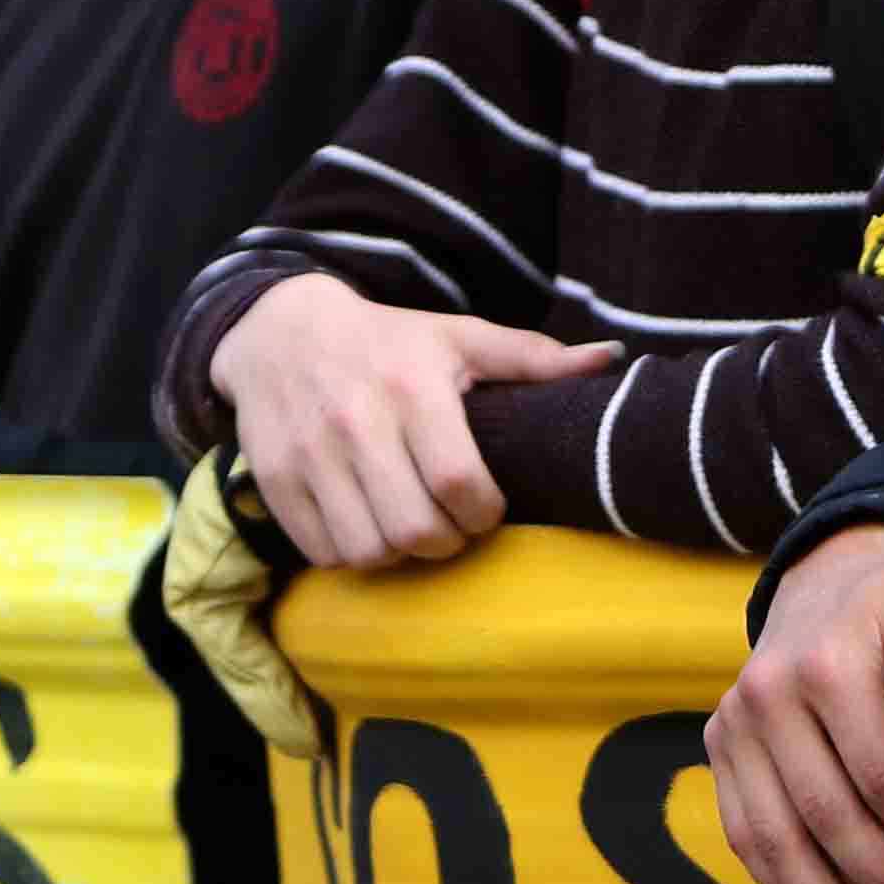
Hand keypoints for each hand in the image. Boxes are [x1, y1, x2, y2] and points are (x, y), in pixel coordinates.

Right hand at [208, 274, 621, 569]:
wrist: (279, 330)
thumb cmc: (386, 340)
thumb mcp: (457, 336)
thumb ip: (533, 357)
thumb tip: (611, 358)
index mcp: (412, 385)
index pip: (459, 483)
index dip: (484, 512)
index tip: (485, 505)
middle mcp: (356, 420)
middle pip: (414, 529)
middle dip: (445, 541)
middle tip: (449, 524)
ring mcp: (309, 453)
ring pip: (368, 549)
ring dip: (398, 553)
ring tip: (407, 525)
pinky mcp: (273, 478)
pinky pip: (322, 551)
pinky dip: (350, 553)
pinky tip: (365, 524)